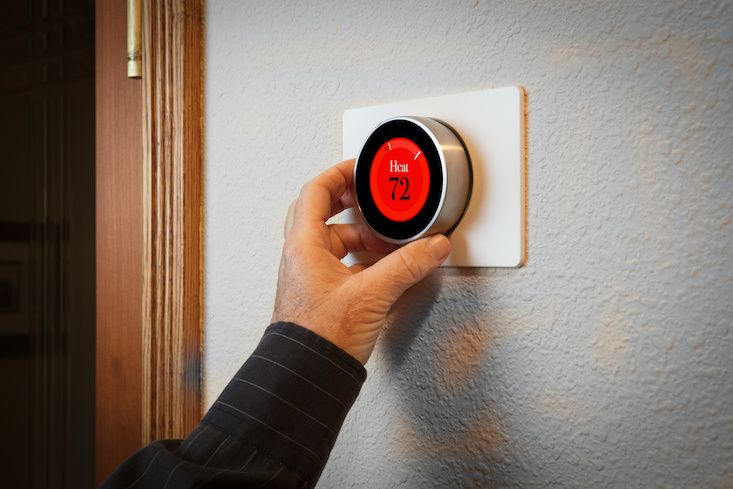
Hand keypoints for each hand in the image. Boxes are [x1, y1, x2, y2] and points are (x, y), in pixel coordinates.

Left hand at [272, 159, 450, 364]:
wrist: (308, 374)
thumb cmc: (320, 336)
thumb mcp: (371, 293)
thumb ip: (406, 265)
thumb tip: (432, 247)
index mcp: (303, 246)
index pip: (315, 192)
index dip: (338, 174)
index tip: (359, 168)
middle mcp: (301, 257)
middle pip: (322, 214)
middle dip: (350, 205)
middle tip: (372, 199)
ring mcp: (309, 276)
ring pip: (334, 242)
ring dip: (361, 237)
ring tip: (388, 240)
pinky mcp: (320, 294)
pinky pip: (340, 264)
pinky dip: (360, 260)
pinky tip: (382, 268)